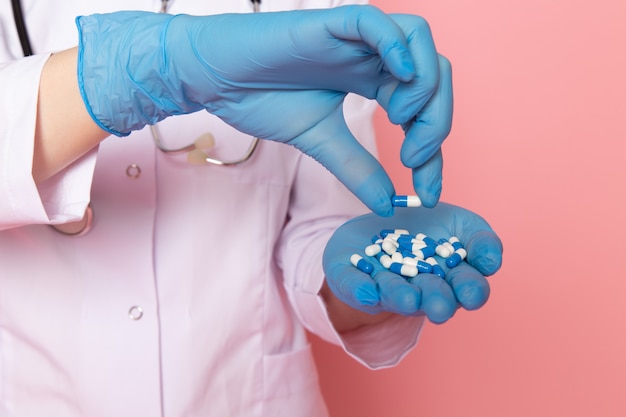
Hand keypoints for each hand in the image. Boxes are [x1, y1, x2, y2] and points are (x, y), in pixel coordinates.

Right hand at [75, 7, 449, 215]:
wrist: (217, 81)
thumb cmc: (263, 100)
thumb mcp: (322, 142)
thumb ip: (357, 168)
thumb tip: (388, 204)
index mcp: (372, 82)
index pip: (422, 112)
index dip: (434, 155)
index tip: (428, 193)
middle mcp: (371, 57)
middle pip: (434, 74)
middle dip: (437, 121)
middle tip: (414, 158)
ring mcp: (353, 38)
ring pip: (417, 41)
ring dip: (424, 84)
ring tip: (400, 118)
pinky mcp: (329, 23)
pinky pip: (374, 20)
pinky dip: (395, 43)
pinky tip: (397, 76)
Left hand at [322, 203, 502, 323]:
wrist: (375, 223)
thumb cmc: (426, 227)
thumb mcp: (461, 224)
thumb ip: (480, 239)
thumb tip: (491, 262)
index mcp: (449, 277)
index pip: (466, 287)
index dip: (471, 290)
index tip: (471, 294)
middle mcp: (419, 288)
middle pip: (433, 298)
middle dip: (437, 302)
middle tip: (441, 308)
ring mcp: (385, 286)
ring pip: (395, 295)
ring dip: (402, 297)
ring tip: (407, 298)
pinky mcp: (353, 281)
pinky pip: (354, 287)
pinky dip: (360, 290)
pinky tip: (366, 292)